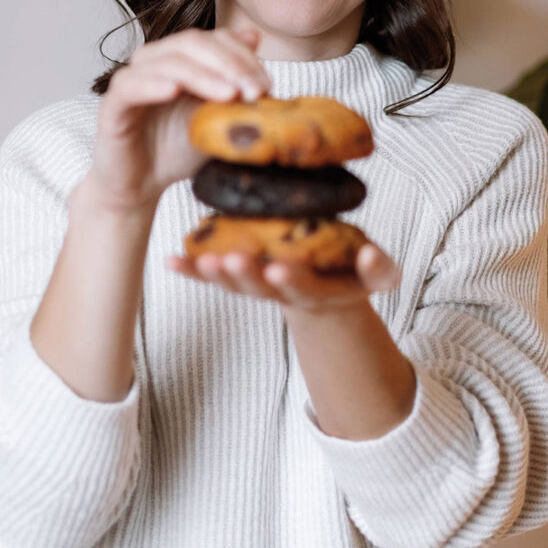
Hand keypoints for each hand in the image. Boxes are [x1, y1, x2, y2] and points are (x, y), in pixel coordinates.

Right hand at [85, 27, 271, 212]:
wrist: (143, 186)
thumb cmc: (179, 149)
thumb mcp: (219, 116)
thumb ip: (235, 82)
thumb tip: (255, 38)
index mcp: (182, 59)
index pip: (215, 39)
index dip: (243, 57)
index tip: (266, 86)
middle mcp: (155, 62)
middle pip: (192, 43)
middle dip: (229, 64)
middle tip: (253, 90)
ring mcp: (132, 80)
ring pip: (166, 62)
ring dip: (202, 75)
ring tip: (229, 94)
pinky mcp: (112, 105)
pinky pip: (130, 86)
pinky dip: (152, 85)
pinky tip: (175, 91)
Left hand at [164, 242, 401, 314]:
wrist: (325, 289)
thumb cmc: (351, 270)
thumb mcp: (374, 275)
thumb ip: (378, 268)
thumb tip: (371, 256)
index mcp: (316, 290)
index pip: (303, 287)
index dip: (291, 280)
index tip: (280, 269)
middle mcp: (282, 292)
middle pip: (261, 288)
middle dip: (245, 276)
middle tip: (231, 261)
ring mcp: (257, 287)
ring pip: (233, 284)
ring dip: (213, 274)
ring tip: (199, 259)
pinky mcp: (237, 279)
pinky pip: (210, 277)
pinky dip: (190, 271)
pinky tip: (169, 261)